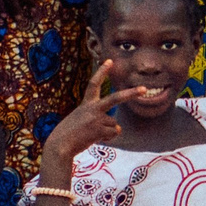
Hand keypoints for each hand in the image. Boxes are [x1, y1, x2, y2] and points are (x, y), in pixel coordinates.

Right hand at [39, 59, 140, 184]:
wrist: (60, 144)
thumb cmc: (70, 133)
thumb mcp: (81, 120)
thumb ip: (98, 119)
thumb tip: (117, 128)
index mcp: (86, 104)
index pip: (94, 83)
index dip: (102, 72)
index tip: (109, 61)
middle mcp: (91, 108)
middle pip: (115, 98)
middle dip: (131, 93)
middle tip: (145, 88)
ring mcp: (95, 119)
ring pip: (114, 124)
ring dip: (107, 132)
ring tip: (91, 134)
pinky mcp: (98, 130)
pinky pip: (113, 133)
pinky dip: (107, 138)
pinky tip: (94, 139)